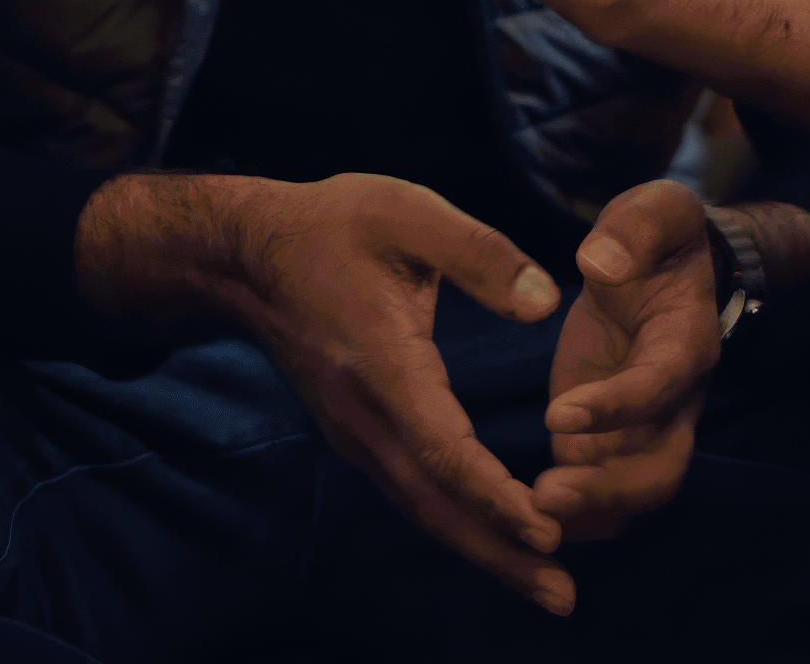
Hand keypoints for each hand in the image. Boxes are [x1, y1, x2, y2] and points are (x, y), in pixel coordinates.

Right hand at [80, 171, 574, 612]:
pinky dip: (458, 524)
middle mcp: (366, 416)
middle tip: (561, 595)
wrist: (248, 258)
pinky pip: (412, 492)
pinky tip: (496, 540)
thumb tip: (545, 303)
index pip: (441, 448)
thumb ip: (480, 254)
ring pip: (423, 507)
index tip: (546, 528)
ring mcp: (357, 433)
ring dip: (484, 550)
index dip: (493, 494)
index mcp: (384, 364)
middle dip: (499, 552)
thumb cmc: (333, 227)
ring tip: (545, 585)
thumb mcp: (408, 213)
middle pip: (435, 502)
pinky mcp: (359, 435)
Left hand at [536, 180, 718, 539]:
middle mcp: (674, 398)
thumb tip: (599, 260)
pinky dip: (570, 512)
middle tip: (545, 497)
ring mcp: (646, 427)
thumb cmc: (656, 235)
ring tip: (526, 514)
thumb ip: (635, 228)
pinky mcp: (612, 438)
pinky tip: (516, 516)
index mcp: (685, 341)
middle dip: (608, 491)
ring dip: (586, 512)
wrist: (662, 266)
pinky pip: (601, 491)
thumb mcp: (655, 209)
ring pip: (633, 492)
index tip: (555, 413)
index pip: (659, 385)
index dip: (616, 406)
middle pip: (662, 468)